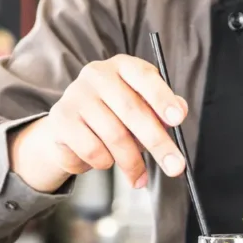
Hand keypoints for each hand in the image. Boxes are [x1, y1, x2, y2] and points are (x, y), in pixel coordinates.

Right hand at [10, 54, 188, 192]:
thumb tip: (180, 109)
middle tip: (175, 167)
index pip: (144, 77)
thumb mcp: (142, 108)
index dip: (162, 98)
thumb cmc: (114, 116)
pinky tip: (105, 161)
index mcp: (122, 66)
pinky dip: (105, 162)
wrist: (71, 131)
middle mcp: (97, 75)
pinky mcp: (61, 119)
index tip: (178, 119)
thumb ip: (162, 108)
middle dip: (158, 143)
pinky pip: (93, 149)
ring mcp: (76, 95)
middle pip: (132, 111)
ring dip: (132, 162)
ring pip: (114, 136)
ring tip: (138, 176)